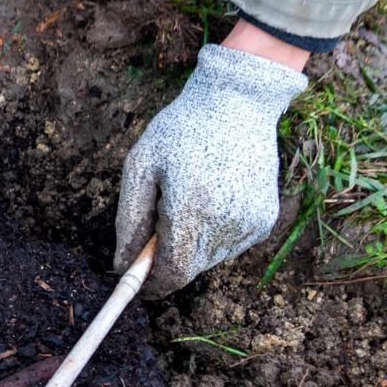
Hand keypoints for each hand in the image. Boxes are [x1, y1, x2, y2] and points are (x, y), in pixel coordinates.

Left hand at [113, 42, 307, 296]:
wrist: (238, 102)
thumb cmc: (180, 130)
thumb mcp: (140, 166)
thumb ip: (128, 221)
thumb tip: (121, 265)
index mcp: (190, 207)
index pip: (171, 273)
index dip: (152, 284)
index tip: (137, 283)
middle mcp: (225, 221)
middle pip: (189, 270)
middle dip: (168, 259)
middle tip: (160, 222)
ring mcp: (250, 222)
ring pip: (209, 259)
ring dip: (192, 244)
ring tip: (191, 197)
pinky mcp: (265, 219)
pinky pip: (230, 244)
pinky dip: (215, 233)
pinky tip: (214, 196)